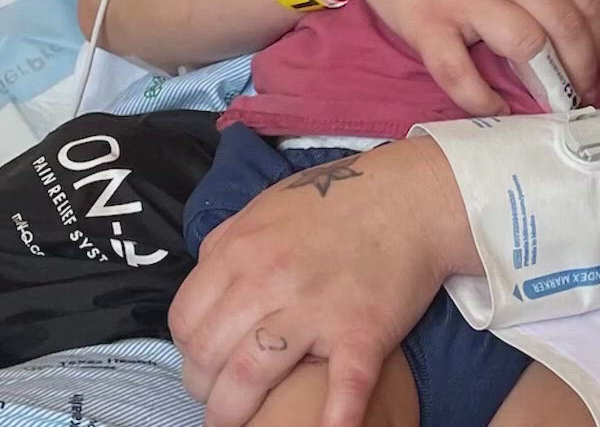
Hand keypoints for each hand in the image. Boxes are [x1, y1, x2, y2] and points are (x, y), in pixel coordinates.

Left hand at [170, 141, 465, 426]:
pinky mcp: (362, 331)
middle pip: (209, 354)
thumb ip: (231, 243)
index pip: (186, 319)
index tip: (203, 364)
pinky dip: (332, 419)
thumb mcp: (268, 206)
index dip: (188, 351)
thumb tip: (207, 279)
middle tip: (219, 399)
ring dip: (234, 411)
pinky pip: (341, 385)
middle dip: (204, 389)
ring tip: (244, 425)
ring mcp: (316, 309)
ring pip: (251, 376)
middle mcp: (269, 280)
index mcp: (242, 249)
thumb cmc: (341, 198)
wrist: (413, 196)